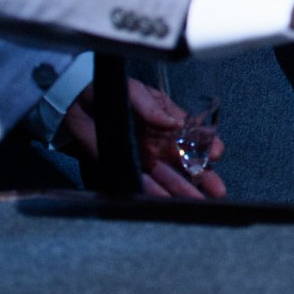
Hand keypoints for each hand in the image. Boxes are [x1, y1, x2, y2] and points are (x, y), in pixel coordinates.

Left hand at [60, 78, 226, 198]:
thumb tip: (173, 123)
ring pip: (167, 177)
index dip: (207, 145)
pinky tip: (166, 201)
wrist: (76, 100)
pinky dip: (154, 193)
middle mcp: (159, 142)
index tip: (217, 153)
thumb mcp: (135, 92)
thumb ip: (153, 107)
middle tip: (217, 190)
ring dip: (182, 190)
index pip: (193, 136)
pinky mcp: (124, 167)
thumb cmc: (110, 91)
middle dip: (203, 177)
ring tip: (198, 202)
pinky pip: (141, 183)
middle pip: (185, 163)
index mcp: (167, 122)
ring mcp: (143, 157)